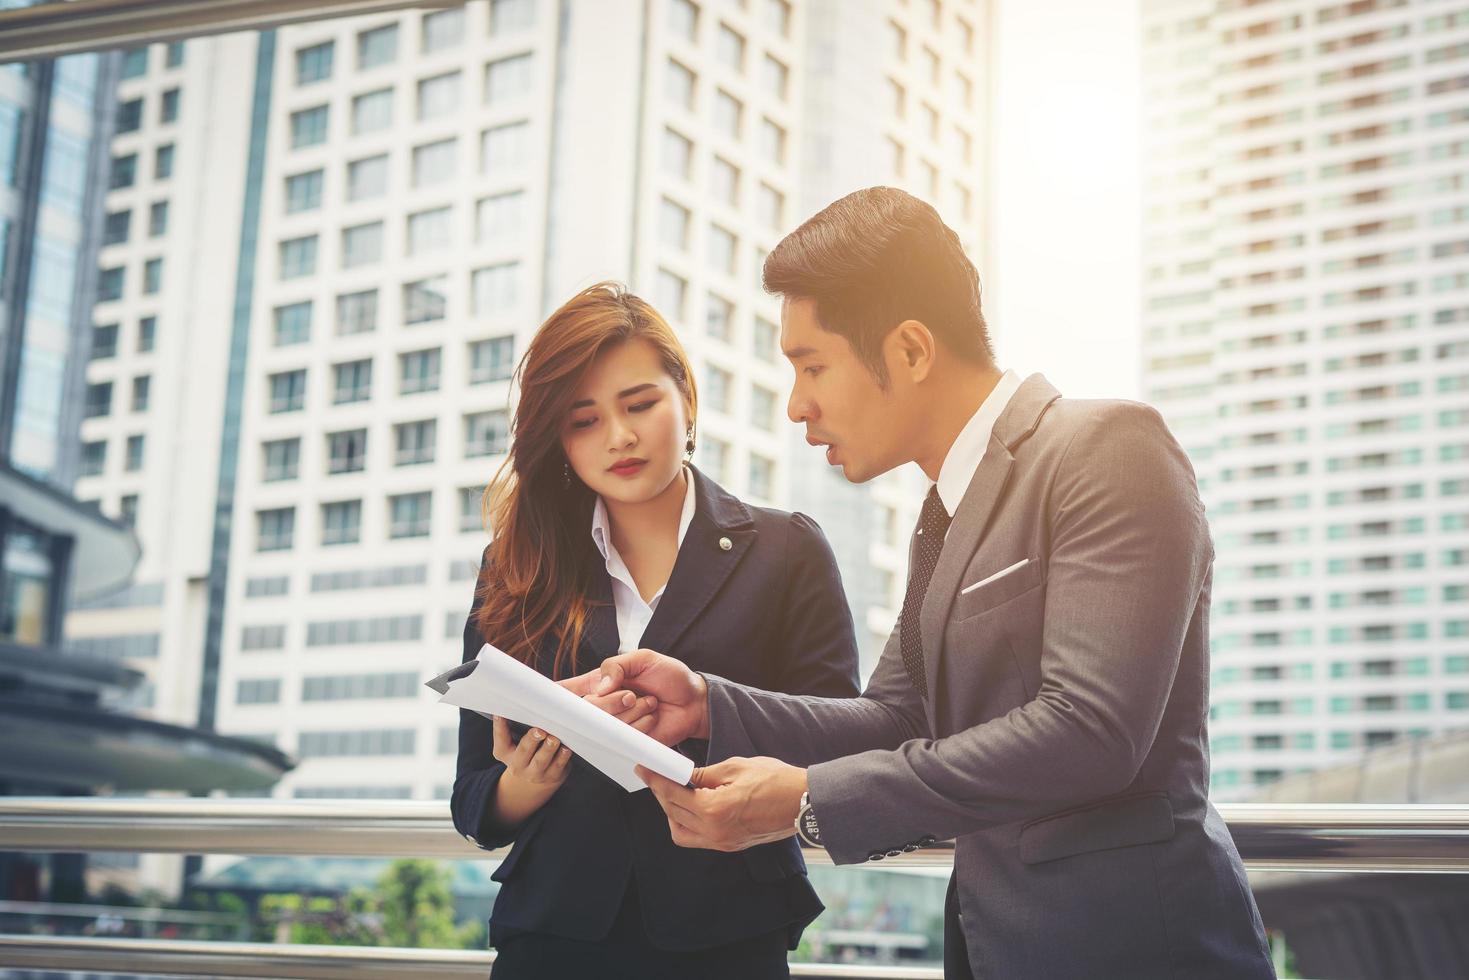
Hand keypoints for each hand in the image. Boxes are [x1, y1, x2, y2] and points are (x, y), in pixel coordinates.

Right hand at [488, 716, 571, 825]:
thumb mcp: (512, 745)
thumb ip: (514, 728)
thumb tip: (525, 705)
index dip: (499, 727)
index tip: (500, 714)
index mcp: (505, 753)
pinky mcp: (553, 776)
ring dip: (548, 749)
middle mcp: (518, 765)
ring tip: (553, 739)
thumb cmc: (524, 753)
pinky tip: (566, 748)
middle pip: (524, 751)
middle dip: (531, 740)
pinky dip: (563, 757)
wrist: (531, 783)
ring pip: (542, 761)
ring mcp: (536, 773)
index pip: (501, 740)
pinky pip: (558, 767)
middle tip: (539, 730)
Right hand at [562, 649, 709, 743]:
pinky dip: (642, 723)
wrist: (695, 701)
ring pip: (606, 725)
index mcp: (601, 682)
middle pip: (587, 710)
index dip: (555, 695)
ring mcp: (616, 724)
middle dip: (610, 702)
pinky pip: (624, 737)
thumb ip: (616, 666)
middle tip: (632, 694)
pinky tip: (653, 716)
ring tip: (650, 702)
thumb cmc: (670, 677)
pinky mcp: (629, 741)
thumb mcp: (644, 658)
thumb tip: (600, 686)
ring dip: (632, 711)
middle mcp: (604, 705)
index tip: (547, 696)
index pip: (569, 690)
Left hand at [635, 757, 806, 851]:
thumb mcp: (735, 767)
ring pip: (681, 832)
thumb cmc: (775, 780)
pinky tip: (690, 806)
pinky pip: (697, 839)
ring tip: (673, 791)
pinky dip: (687, 823)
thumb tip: (682, 775)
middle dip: (661, 793)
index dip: (656, 780)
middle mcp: (715, 832)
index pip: (673, 795)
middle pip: (673, 814)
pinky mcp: (730, 845)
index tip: (645, 769)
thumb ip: (704, 774)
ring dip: (672, 813)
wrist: (804, 803)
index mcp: (714, 810)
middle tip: (656, 775)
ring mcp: (722, 842)